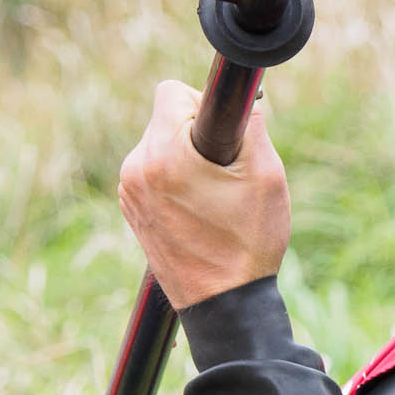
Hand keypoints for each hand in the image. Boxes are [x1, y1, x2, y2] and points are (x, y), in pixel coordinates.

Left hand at [117, 79, 289, 308]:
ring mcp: (128, 192)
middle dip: (195, 134)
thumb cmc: (248, 243)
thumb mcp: (266, 175)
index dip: (204, 103)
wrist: (225, 303)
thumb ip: (252, 125)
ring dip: (184, 157)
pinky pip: (152, 172)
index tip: (223, 135)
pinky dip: (173, 179)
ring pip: (157, 146)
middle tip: (224, 171)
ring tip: (212, 195)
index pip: (172, 91)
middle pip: (164, 119)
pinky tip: (198, 209)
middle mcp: (136, 169)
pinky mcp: (131, 210)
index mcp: (163, 155)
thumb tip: (242, 100)